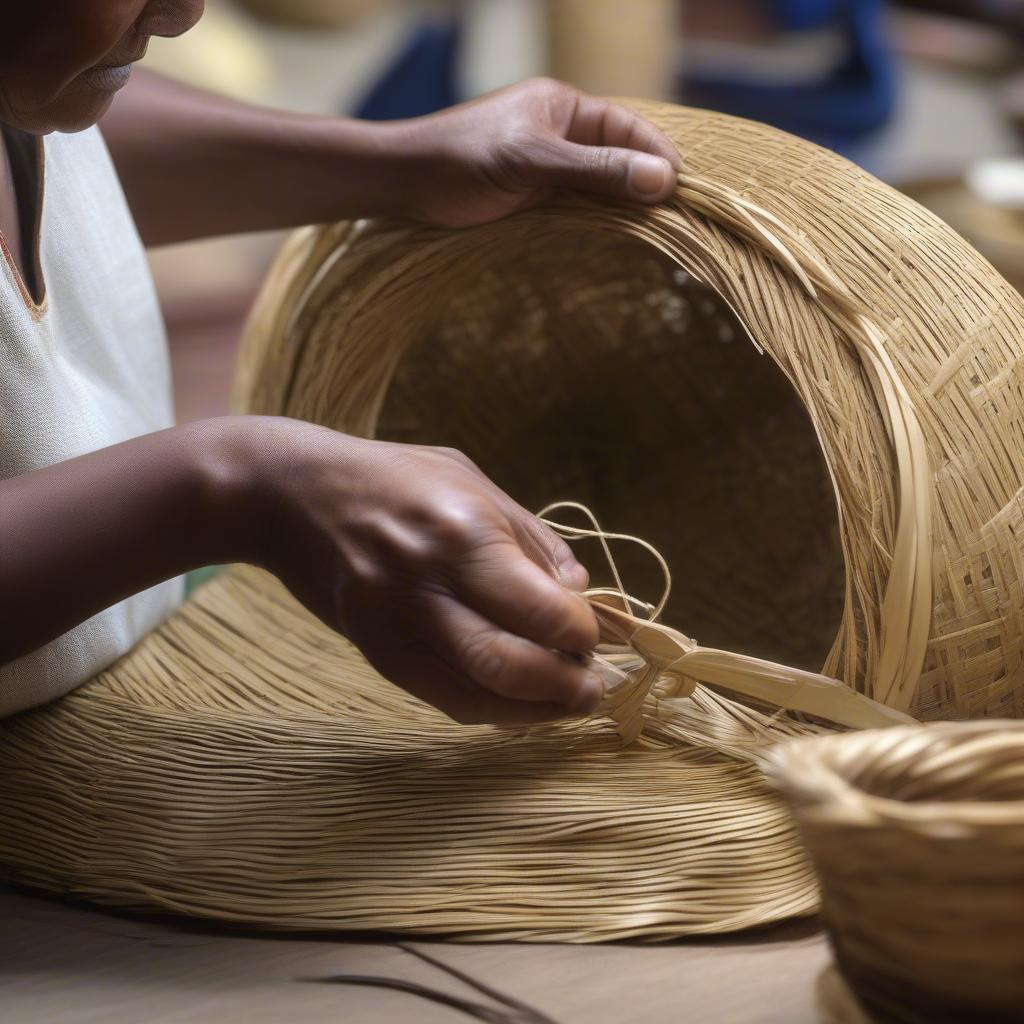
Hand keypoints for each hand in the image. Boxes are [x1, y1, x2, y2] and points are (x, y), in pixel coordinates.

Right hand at [240, 418, 602, 725]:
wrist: (292, 495)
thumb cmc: (395, 478)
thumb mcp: (473, 480)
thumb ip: (531, 538)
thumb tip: (580, 593)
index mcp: (464, 532)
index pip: (544, 610)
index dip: (582, 634)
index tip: (594, 634)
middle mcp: (428, 584)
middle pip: (513, 664)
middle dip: (568, 686)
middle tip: (591, 685)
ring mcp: (394, 625)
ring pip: (478, 696)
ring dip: (535, 711)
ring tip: (565, 703)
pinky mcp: (375, 654)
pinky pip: (443, 700)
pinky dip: (490, 710)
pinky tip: (516, 703)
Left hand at [398, 77, 681, 227]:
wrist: (404, 184)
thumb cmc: (461, 159)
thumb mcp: (533, 161)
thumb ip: (595, 170)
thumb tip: (662, 180)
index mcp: (564, 108)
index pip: (630, 129)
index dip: (660, 157)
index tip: (684, 192)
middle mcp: (561, 135)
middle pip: (621, 159)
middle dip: (648, 186)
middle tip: (681, 222)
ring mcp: (548, 170)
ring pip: (602, 189)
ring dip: (625, 210)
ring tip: (658, 238)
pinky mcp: (533, 200)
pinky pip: (578, 210)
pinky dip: (599, 225)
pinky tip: (617, 243)